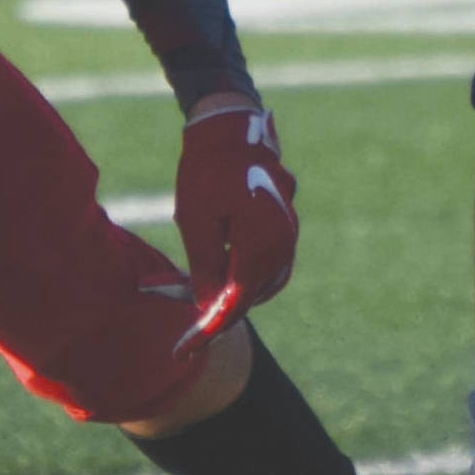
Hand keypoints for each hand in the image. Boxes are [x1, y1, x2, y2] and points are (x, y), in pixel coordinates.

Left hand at [173, 104, 297, 355]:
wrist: (230, 125)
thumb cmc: (207, 170)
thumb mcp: (195, 221)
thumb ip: (204, 268)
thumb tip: (207, 307)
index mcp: (262, 243)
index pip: (236, 301)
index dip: (210, 329)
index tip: (185, 349)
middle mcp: (283, 242)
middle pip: (253, 295)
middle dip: (223, 312)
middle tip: (190, 328)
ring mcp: (289, 232)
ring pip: (265, 281)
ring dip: (237, 294)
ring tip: (203, 301)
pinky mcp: (285, 223)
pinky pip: (271, 262)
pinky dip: (249, 276)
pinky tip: (225, 275)